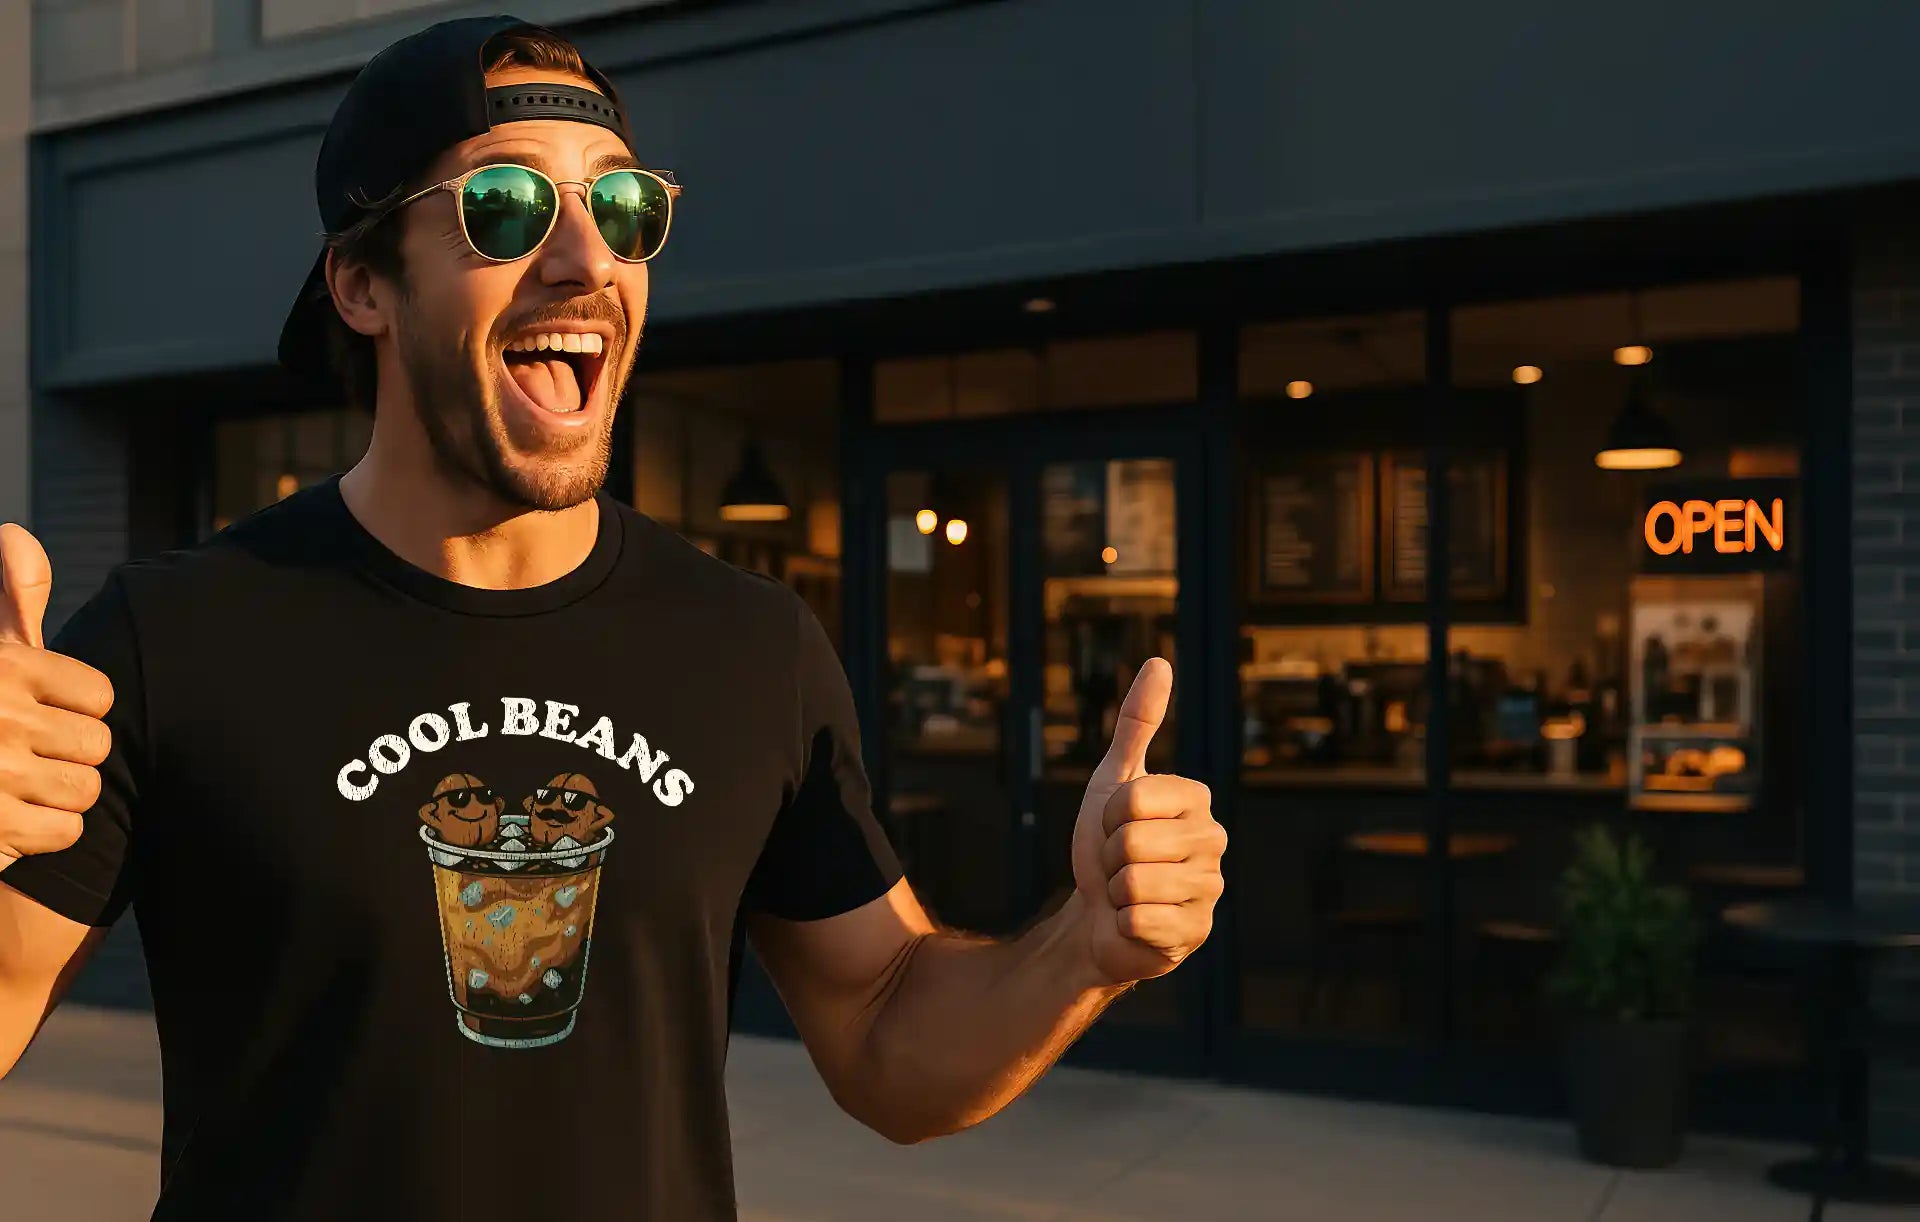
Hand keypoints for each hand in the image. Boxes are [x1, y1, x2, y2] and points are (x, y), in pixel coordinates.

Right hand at [0, 524, 114, 872]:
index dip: (78, 710)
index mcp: (4, 668)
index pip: (101, 697)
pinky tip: (10, 817)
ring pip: (85, 789)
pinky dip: (43, 831)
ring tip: (16, 785)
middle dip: (68, 754)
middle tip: (23, 754)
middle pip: (97, 745)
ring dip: (57, 794)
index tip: (40, 712)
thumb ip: (13, 601)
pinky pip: (66, 830)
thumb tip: (15, 533)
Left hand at [1069, 658, 1225, 986]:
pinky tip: (1136, 923)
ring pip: (1135, 883)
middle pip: (1132, 841)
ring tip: (1127, 893)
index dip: (1107, 816)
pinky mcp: (1197, 933)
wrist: (1095, 917)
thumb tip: (1159, 661)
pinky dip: (1123, 924)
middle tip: (1119, 865)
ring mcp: (1211, 890)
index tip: (1115, 826)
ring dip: (1115, 892)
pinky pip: (1140, 920)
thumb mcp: (1113, 779)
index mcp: (1197, 799)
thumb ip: (1136, 723)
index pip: (1131, 799)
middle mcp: (1214, 841)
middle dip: (1110, 857)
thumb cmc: (1106, 844)